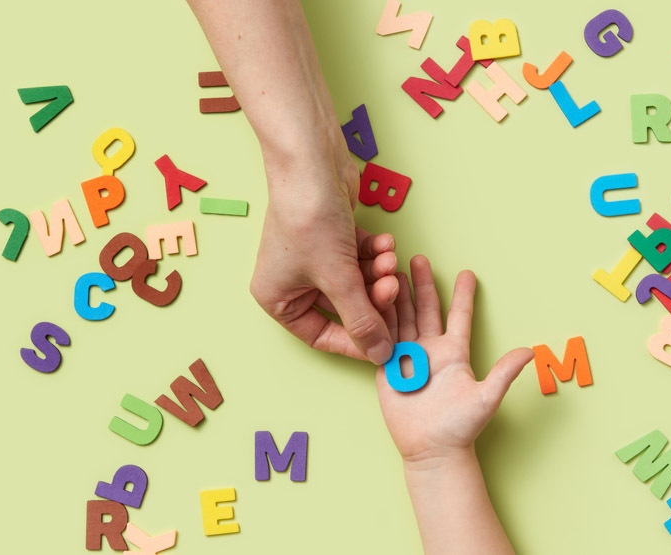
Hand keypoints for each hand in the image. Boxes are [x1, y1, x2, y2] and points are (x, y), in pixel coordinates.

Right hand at [250, 156, 399, 364]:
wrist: (311, 162)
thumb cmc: (308, 220)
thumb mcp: (338, 279)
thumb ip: (362, 320)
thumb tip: (381, 355)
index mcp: (277, 298)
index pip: (321, 336)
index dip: (356, 341)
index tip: (385, 341)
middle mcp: (291, 280)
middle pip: (344, 307)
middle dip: (372, 297)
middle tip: (393, 287)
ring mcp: (312, 257)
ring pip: (356, 281)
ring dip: (377, 272)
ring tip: (388, 258)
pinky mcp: (332, 236)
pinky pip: (358, 258)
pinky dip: (373, 252)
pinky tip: (383, 242)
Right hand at [377, 255, 534, 462]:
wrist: (433, 450)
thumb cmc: (462, 427)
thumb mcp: (487, 398)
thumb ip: (504, 373)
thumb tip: (529, 352)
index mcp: (454, 353)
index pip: (459, 316)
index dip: (463, 295)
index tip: (467, 272)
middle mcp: (430, 351)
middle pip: (426, 310)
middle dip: (422, 284)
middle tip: (418, 258)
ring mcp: (408, 358)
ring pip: (402, 319)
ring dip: (398, 296)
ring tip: (392, 270)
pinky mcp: (388, 368)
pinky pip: (382, 338)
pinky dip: (379, 318)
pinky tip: (374, 298)